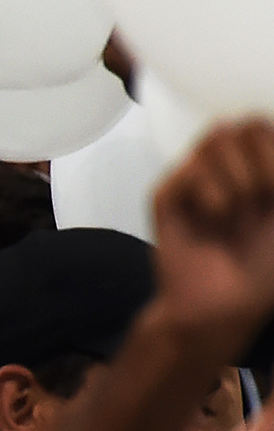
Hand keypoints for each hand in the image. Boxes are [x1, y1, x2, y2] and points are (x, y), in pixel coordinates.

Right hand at [152, 121, 273, 351]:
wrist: (223, 306)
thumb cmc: (263, 269)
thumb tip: (260, 132)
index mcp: (258, 169)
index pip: (262, 126)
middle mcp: (226, 168)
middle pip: (243, 123)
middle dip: (262, 159)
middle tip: (263, 197)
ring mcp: (194, 180)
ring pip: (216, 138)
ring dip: (238, 177)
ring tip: (236, 211)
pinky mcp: (166, 195)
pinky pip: (191, 170)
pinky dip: (213, 194)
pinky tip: (213, 219)